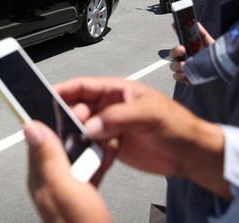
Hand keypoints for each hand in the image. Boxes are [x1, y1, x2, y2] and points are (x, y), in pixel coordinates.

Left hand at [23, 121, 112, 222]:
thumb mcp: (64, 187)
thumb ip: (48, 158)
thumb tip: (31, 128)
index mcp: (42, 176)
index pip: (40, 138)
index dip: (52, 119)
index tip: (67, 107)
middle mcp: (52, 180)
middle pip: (61, 144)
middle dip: (75, 129)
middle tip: (90, 119)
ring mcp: (69, 187)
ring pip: (77, 154)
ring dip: (90, 142)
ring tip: (102, 134)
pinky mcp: (85, 194)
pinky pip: (90, 168)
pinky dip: (100, 158)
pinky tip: (108, 152)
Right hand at [54, 77, 229, 197]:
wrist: (190, 153)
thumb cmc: (178, 125)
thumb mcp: (149, 113)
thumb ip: (119, 117)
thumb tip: (92, 125)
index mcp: (117, 90)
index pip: (83, 85)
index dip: (64, 89)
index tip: (48, 95)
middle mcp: (110, 106)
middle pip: (78, 106)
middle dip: (67, 114)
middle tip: (62, 125)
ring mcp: (110, 126)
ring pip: (82, 127)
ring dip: (74, 133)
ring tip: (71, 140)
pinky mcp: (112, 145)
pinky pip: (91, 145)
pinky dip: (84, 149)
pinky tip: (84, 153)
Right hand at [169, 23, 214, 83]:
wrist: (222, 73)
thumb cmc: (215, 58)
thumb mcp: (210, 44)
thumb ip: (203, 34)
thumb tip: (196, 23)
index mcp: (188, 49)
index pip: (179, 38)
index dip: (176, 34)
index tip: (176, 28)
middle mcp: (184, 58)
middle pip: (172, 53)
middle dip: (175, 51)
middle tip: (182, 50)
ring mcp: (183, 69)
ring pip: (173, 66)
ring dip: (178, 65)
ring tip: (185, 65)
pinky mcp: (185, 79)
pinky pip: (176, 77)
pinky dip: (180, 75)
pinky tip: (187, 74)